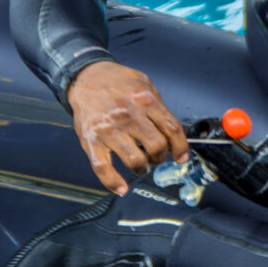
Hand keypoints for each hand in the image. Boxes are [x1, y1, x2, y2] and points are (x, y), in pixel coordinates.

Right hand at [66, 60, 188, 194]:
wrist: (85, 77)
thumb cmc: (117, 82)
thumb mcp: (145, 84)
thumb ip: (159, 107)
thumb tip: (173, 133)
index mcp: (145, 100)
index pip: (172, 129)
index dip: (181, 147)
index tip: (182, 157)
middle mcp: (128, 115)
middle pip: (157, 146)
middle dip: (161, 157)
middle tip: (158, 157)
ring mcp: (109, 129)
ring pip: (135, 160)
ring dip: (143, 168)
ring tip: (142, 166)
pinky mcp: (90, 140)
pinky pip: (103, 168)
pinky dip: (113, 182)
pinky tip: (122, 188)